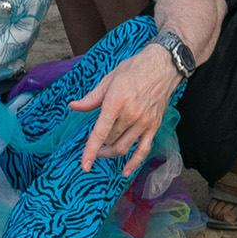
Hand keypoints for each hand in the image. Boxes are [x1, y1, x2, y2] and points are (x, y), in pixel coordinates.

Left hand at [71, 36, 188, 166]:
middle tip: (96, 139)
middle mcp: (130, 115)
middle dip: (100, 143)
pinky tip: (125, 171)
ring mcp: (144, 122)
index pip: (100, 132)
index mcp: (116, 102)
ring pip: (124, 147)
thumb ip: (91, 98)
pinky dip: (134, 163)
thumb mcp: (109, 80)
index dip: (90, 151)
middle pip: (110, 140)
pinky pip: (143, 150)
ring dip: (111, 153)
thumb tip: (73, 106)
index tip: (84, 165)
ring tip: (105, 151)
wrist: (163, 65)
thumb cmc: (134, 69)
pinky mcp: (154, 126)